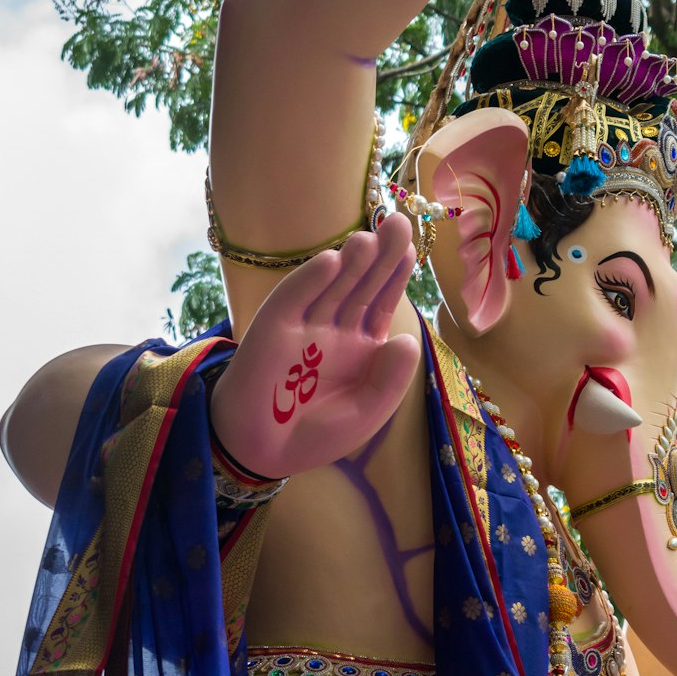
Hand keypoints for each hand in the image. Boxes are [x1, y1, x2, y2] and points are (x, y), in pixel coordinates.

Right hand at [210, 212, 419, 477]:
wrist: (265, 452)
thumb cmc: (317, 433)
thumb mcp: (368, 412)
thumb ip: (390, 380)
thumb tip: (408, 340)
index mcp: (360, 345)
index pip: (382, 302)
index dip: (395, 276)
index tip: (411, 250)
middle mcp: (334, 328)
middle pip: (361, 285)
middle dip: (380, 256)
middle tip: (400, 223)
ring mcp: (303, 325)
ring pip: (331, 286)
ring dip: (349, 262)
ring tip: (369, 239)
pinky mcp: (272, 328)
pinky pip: (294, 299)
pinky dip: (310, 280)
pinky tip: (331, 261)